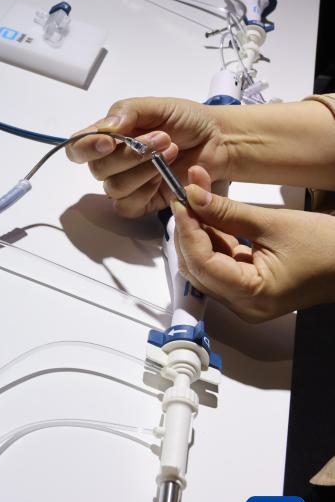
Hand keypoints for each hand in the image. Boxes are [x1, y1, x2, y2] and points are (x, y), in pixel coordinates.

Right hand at [66, 97, 232, 217]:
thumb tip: (105, 129)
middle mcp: (111, 163)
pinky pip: (128, 206)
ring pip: (115, 188)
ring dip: (144, 170)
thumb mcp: (157, 106)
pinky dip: (146, 191)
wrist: (219, 140)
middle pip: (97, 169)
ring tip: (172, 152)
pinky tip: (164, 177)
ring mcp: (125, 185)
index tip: (109, 142)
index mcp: (107, 138)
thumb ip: (128, 111)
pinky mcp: (141, 203)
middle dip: (130, 155)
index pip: (78, 148)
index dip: (86, 148)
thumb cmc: (187, 120)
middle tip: (163, 139)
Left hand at [172, 166, 334, 321]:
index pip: (202, 263)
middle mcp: (244, 305)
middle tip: (186, 196)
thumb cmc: (329, 247)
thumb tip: (194, 197)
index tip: (182, 200)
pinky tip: (212, 214)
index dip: (187, 230)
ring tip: (198, 198)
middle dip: (189, 229)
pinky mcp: (249, 289)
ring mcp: (245, 300)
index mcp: (253, 295)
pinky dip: (214, 239)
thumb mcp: (275, 224)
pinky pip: (221, 264)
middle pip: (197, 266)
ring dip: (199, 232)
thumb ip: (228, 212)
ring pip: (205, 264)